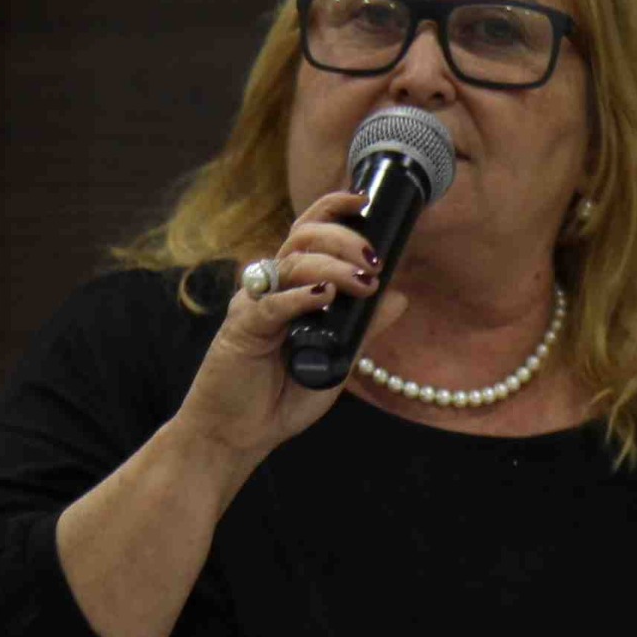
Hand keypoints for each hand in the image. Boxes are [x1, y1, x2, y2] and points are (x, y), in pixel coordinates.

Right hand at [172, 189, 403, 465]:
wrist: (236, 436)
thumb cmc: (279, 398)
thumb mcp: (336, 360)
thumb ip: (363, 328)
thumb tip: (400, 297)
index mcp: (288, 287)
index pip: (307, 232)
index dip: (332, 209)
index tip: (362, 200)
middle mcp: (268, 288)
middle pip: (302, 238)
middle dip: (342, 239)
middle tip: (373, 259)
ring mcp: (252, 306)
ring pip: (290, 264)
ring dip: (332, 267)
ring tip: (362, 281)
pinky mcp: (241, 331)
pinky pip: (271, 304)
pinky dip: (299, 297)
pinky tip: (323, 297)